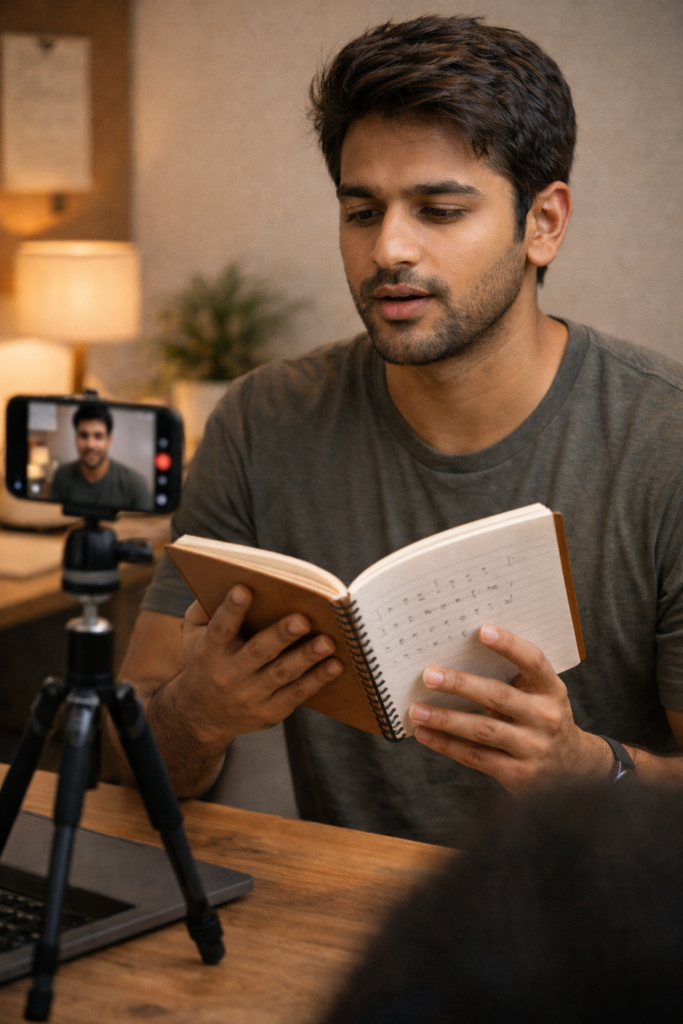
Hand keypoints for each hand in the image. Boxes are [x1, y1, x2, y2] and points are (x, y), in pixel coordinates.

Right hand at [174, 584, 342, 745]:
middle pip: (258, 652)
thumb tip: (228, 578)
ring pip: (281, 674)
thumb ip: (204, 608)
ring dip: (306, 658)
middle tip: (303, 619)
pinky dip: (317, 680)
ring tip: (328, 642)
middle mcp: (228, 675)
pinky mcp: (269, 712)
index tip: (244, 588)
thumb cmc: (204, 660)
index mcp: (209, 651)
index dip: (231, 609)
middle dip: (281, 635)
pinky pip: (296, 694)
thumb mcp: (193, 634)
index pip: (220, 628)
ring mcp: (249, 696)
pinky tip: (336, 665)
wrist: (201, 714)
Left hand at [408, 624, 611, 795]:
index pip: (534, 661)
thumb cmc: (541, 720)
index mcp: (552, 690)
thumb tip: (456, 657)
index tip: (482, 630)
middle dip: (461, 684)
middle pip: (499, 696)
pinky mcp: (519, 775)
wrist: (573, 770)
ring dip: (446, 719)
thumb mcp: (539, 697)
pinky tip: (425, 734)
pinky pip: (476, 757)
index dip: (509, 645)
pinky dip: (447, 745)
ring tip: (417, 710)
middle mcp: (547, 718)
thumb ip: (511, 680)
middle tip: (429, 675)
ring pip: (483, 730)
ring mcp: (534, 748)